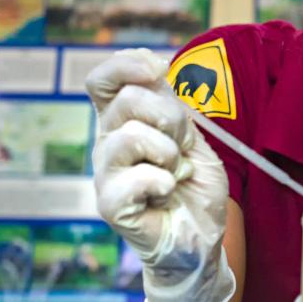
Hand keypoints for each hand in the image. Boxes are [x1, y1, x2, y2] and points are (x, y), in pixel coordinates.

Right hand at [86, 48, 234, 301]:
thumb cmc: (194, 187)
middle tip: (182, 147)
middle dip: (170, 118)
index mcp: (123, 121)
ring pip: (129, 136)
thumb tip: (155, 68)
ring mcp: (105, 174)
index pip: (102, 80)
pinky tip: (167, 193)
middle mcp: (107, 142)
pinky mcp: (110, 205)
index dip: (126, 64)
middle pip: (126, 100)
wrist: (201, 237)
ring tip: (175, 174)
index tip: (159, 70)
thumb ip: (172, 105)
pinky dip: (162, 182)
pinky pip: (133, 178)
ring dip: (168, 153)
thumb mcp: (193, 137)